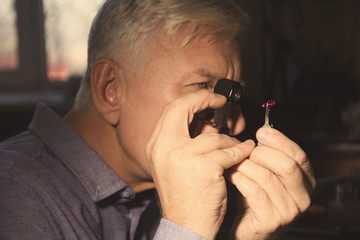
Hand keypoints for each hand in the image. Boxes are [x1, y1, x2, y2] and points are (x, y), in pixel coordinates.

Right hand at [146, 90, 254, 239]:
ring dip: (230, 141)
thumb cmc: (183, 197)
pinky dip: (241, 152)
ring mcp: (183, 156)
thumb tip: (208, 123)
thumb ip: (186, 141)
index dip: (191, 100)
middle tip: (221, 101)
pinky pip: (230, 151)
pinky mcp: (204, 167)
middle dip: (205, 100)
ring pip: (215, 135)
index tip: (207, 99)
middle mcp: (164, 147)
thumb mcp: (174, 165)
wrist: (185, 226)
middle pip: (183, 107)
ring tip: (236, 149)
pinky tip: (246, 152)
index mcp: (156, 146)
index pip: (171, 110)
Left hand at [226, 127, 315, 239]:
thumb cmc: (255, 198)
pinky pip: (254, 191)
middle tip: (247, 152)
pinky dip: (239, 178)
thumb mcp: (266, 172)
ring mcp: (288, 211)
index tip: (262, 132)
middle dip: (263, 154)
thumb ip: (268, 155)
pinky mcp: (271, 220)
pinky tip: (231, 174)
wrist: (248, 228)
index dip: (280, 141)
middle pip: (287, 165)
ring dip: (246, 165)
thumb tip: (264, 132)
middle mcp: (302, 197)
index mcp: (305, 182)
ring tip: (234, 162)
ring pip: (267, 177)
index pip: (299, 155)